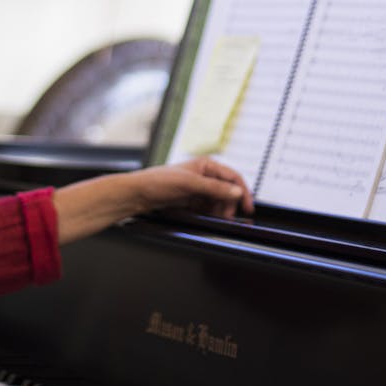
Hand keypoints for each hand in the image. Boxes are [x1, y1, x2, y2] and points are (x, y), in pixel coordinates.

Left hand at [126, 157, 254, 219]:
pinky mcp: (190, 200)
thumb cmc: (158, 182)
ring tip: (217, 220)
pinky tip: (208, 220)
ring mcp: (197, 189)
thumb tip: (236, 192)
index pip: (232, 177)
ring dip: (220, 211)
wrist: (137, 194)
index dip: (242, 191)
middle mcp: (203, 176)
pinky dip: (210, 214)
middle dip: (229, 205)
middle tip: (227, 218)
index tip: (248, 207)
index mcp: (206, 165)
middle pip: (226, 192)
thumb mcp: (190, 184)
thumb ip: (215, 188)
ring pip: (218, 202)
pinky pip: (207, 208)